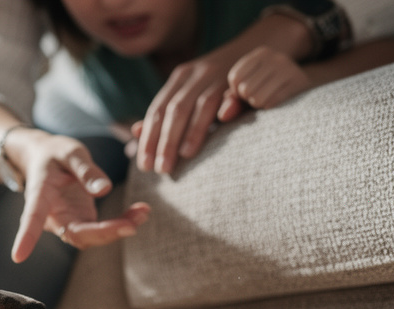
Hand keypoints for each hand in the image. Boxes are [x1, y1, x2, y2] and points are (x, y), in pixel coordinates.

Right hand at [9, 129, 150, 262]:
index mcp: (40, 195)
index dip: (27, 237)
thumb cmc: (53, 153)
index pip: (33, 218)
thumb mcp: (70, 151)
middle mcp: (52, 216)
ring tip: (143, 212)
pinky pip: (101, 230)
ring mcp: (67, 222)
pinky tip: (140, 211)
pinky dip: (121, 223)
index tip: (17, 256)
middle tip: (133, 223)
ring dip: (118, 229)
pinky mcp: (81, 222)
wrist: (47, 159)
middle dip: (105, 233)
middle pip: (75, 234)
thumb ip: (85, 169)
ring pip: (91, 237)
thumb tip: (105, 190)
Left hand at [135, 46, 239, 175]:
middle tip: (159, 169)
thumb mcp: (192, 97)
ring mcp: (216, 73)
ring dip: (186, 134)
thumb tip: (135, 132)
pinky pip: (225, 98)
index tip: (144, 164)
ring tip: (179, 160)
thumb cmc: (221, 85)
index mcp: (180, 78)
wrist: (259, 55)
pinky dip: (215, 117)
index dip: (149, 137)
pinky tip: (206, 137)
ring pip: (195, 105)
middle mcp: (194, 73)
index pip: (157, 110)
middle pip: (173, 109)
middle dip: (164, 141)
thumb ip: (166, 115)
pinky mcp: (238, 78)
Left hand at [218, 46, 312, 121]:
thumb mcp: (250, 89)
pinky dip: (270, 107)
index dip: (237, 92)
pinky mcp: (298, 82)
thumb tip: (222, 116)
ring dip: (258, 105)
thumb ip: (232, 101)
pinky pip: (271, 103)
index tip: (246, 92)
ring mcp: (288, 68)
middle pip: (245, 89)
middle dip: (248, 99)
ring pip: (256, 98)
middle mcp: (274, 57)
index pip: (235, 77)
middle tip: (259, 96)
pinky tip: (276, 102)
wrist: (307, 84)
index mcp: (260, 54)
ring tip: (267, 99)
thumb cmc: (271, 89)